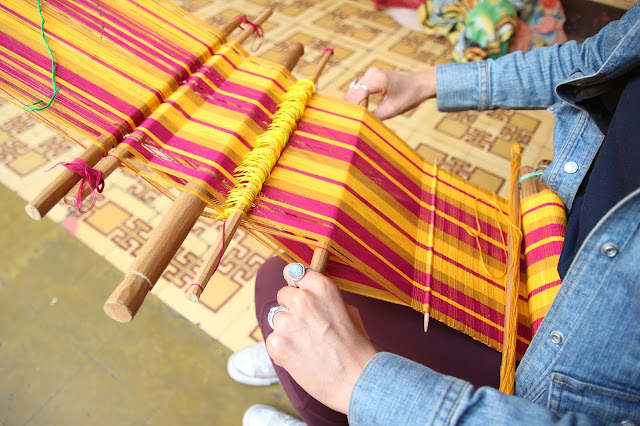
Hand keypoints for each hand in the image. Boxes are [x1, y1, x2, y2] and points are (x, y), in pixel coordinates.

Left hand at [266, 264, 377, 414]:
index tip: (297, 290)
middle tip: (307, 326)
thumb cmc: (356, 347)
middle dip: (291, 308)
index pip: (294, 272)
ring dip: (287, 330)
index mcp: (322, 287)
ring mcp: (287, 322)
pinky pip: (272, 340)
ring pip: (277, 319)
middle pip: (283, 295)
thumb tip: (309, 293)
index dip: (296, 284)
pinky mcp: (277, 344)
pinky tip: (300, 357)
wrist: (356, 380)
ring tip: (307, 345)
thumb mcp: (348, 310)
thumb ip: (324, 298)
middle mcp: (302, 299)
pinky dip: (282, 348)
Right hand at [344, 67, 436, 119]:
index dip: (354, 110)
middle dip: (354, 108)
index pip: (355, 96)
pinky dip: (359, 100)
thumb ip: (373, 117)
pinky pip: (359, 90)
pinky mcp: (371, 76)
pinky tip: (366, 108)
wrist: (421, 83)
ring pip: (353, 92)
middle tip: (361, 120)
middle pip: (351, 93)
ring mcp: (370, 73)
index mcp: (377, 79)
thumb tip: (359, 125)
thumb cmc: (410, 95)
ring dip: (356, 104)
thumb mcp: (392, 110)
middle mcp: (371, 73)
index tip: (358, 122)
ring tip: (364, 115)